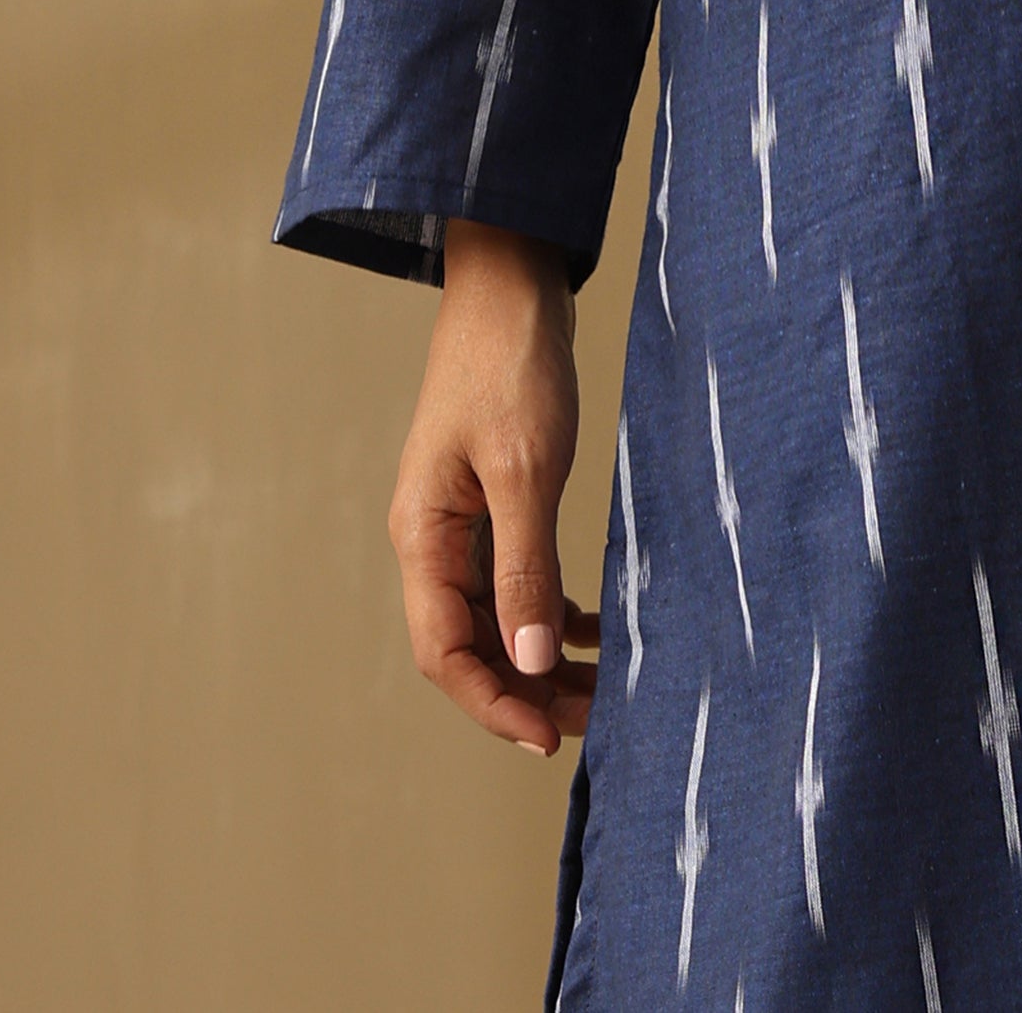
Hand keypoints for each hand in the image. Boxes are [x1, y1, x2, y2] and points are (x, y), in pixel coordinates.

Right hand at [388, 219, 596, 756]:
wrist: (511, 285)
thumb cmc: (511, 366)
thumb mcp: (526, 469)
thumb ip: (526, 566)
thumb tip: (530, 661)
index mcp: (424, 536)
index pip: (445, 652)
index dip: (493, 703)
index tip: (548, 737)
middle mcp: (433, 539)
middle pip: (469, 644)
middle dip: (523, 690)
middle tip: (591, 719)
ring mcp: (461, 521)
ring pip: (494, 616)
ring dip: (539, 657)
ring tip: (597, 687)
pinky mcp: (492, 500)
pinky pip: (511, 579)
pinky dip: (547, 609)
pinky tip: (587, 626)